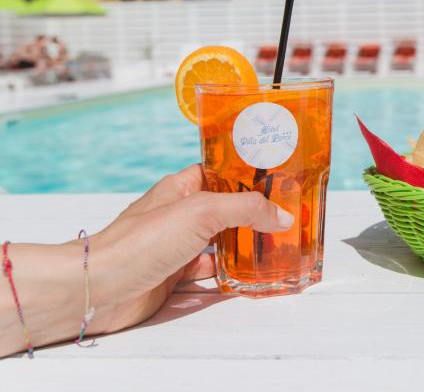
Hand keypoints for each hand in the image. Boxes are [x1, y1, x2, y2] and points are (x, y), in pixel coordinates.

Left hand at [88, 165, 293, 334]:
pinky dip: (229, 273)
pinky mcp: (175, 273)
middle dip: (253, 214)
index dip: (247, 174)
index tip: (278, 179)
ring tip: (277, 246)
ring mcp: (178, 244)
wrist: (101, 288)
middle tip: (286, 217)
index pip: (221, 172)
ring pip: (219, 241)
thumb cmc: (144, 239)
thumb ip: (244, 208)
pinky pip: (209, 271)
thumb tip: (281, 215)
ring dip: (244, 244)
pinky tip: (249, 275)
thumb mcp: (201, 211)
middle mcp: (181, 213)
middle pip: (224, 209)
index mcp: (182, 187)